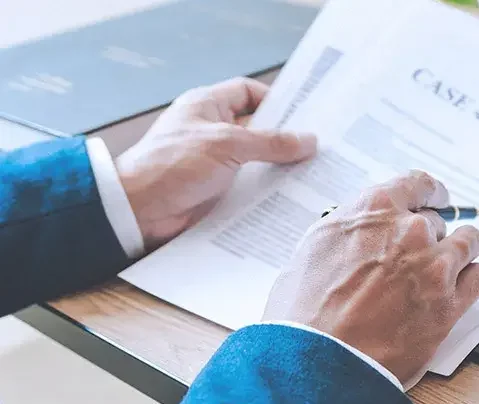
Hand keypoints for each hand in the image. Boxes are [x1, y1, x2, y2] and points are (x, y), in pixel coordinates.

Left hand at [116, 77, 317, 249]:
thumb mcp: (227, 145)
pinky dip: (266, 190)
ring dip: (277, 168)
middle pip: (256, 128)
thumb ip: (270, 142)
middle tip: (316, 148)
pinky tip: (287, 197)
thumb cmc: (171, 165)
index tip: (302, 115)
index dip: (275, 100)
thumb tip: (308, 140)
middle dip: (283, 138)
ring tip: (309, 175)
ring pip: (255, 159)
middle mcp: (211, 130)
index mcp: (207, 106)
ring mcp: (213, 161)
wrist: (136, 211)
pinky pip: (247, 185)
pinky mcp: (215, 189)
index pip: (247, 92)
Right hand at [262, 170, 478, 387]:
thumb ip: (350, 228)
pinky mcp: (449, 303)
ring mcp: (434, 265)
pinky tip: (460, 287)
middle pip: (438, 220)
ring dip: (460, 252)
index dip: (430, 194)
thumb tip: (364, 230)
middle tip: (420, 254)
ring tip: (449, 267)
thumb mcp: (315, 246)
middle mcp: (409, 229)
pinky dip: (471, 280)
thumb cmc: (304, 310)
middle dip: (430, 236)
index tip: (436, 199)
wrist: (317, 361)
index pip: (418, 184)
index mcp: (374, 208)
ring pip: (468, 242)